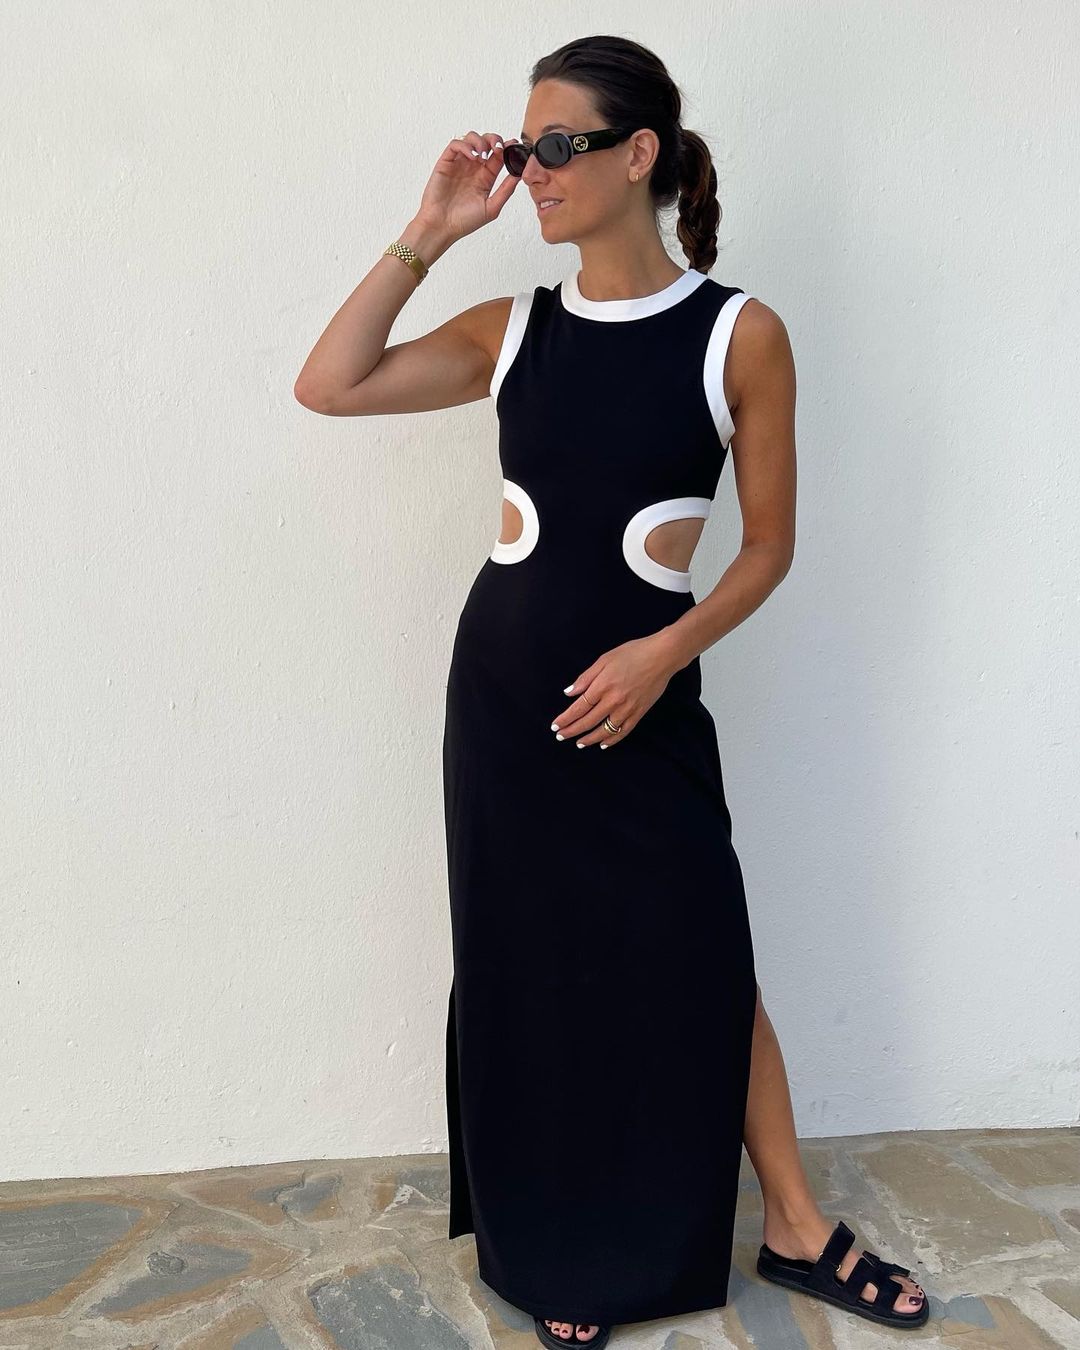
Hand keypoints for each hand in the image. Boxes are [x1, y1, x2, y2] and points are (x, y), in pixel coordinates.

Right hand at [415, 132, 521, 242]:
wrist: (442, 227)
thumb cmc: (464, 222)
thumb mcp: (492, 207)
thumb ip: (506, 190)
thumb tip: (520, 174)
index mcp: (485, 178)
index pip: (498, 156)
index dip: (506, 148)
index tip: (513, 146)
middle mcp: (473, 168)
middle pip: (486, 142)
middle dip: (494, 139)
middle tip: (498, 148)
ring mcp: (459, 164)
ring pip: (471, 138)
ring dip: (480, 141)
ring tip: (483, 156)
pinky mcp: (446, 162)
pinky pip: (455, 144)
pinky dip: (465, 145)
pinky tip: (472, 157)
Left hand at [551, 634, 679, 748]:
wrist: (662, 656)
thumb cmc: (633, 653)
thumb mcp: (604, 659)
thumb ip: (586, 678)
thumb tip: (569, 692)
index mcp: (602, 686)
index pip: (579, 708)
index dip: (566, 718)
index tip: (555, 725)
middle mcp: (613, 700)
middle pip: (588, 721)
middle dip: (572, 731)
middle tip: (560, 736)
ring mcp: (627, 709)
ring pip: (604, 730)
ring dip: (589, 739)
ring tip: (579, 743)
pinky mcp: (639, 713)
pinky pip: (623, 731)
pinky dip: (612, 740)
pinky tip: (603, 743)